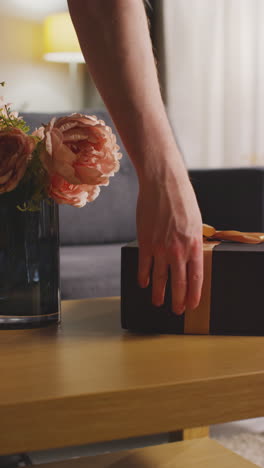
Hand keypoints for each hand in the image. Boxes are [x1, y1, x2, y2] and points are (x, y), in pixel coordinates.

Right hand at [136, 157, 202, 313]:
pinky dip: (143, 277)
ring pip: (160, 278)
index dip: (193, 294)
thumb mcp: (196, 222)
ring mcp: (160, 248)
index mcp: (194, 245)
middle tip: (176, 310)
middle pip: (178, 283)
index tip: (191, 304)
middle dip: (178, 300)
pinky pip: (144, 266)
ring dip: (159, 293)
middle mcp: (178, 250)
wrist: (163, 184)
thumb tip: (190, 257)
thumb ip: (193, 242)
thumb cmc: (182, 200)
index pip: (196, 278)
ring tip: (158, 302)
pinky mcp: (145, 242)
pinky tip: (144, 284)